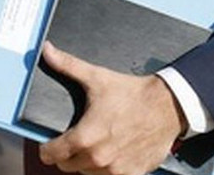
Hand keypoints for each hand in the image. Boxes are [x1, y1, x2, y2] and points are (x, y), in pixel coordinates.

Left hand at [36, 40, 187, 174]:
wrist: (167, 106)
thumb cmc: (132, 93)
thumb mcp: (97, 77)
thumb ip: (68, 66)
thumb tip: (47, 50)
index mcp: (85, 137)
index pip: (51, 155)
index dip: (47, 148)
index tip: (50, 143)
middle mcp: (98, 158)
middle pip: (67, 166)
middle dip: (67, 154)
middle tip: (76, 140)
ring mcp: (115, 170)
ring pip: (87, 173)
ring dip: (87, 163)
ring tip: (95, 145)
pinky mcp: (131, 174)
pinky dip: (108, 169)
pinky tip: (112, 154)